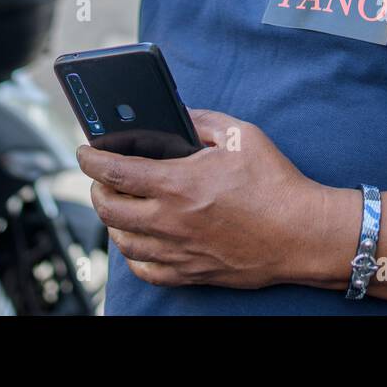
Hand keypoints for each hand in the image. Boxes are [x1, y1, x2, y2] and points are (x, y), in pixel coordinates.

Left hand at [77, 109, 341, 289]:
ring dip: (111, 221)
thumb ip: (200, 121)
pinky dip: (134, 256)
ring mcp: (178, 250)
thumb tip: (175, 115)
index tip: (84, 151)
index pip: (114, 172)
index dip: (91, 159)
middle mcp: (170, 220)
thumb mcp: (239, 136)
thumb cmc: (275, 183)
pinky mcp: (191, 272)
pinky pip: (146, 270)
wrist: (302, 234)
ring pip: (122, 242)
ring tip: (117, 206)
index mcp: (178, 183)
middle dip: (96, 189)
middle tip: (100, 178)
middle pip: (109, 208)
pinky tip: (139, 241)